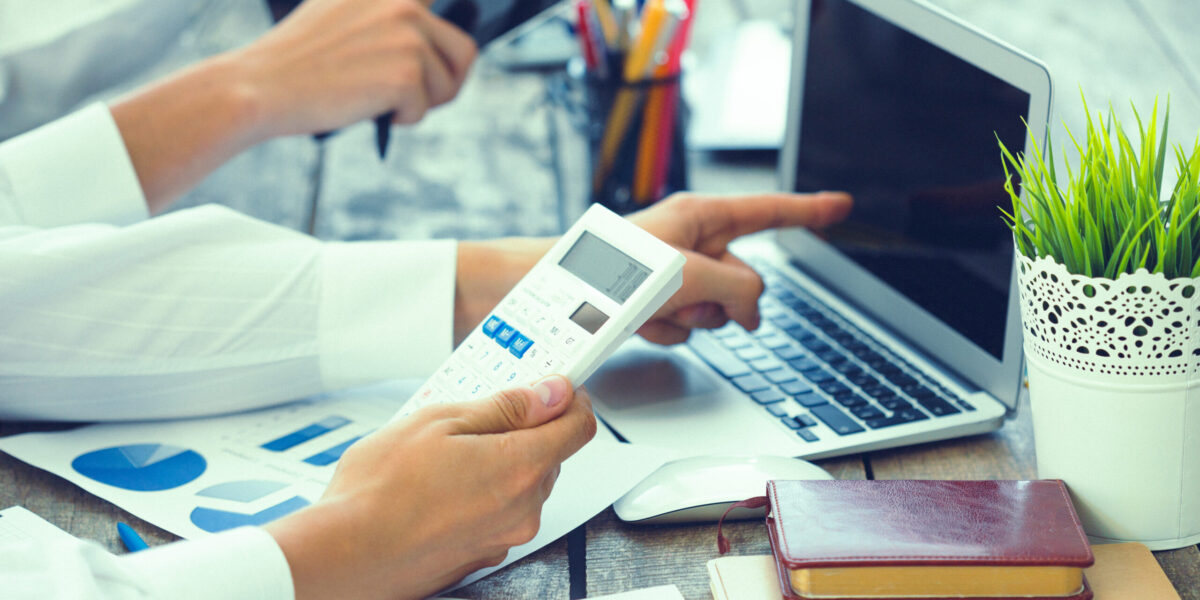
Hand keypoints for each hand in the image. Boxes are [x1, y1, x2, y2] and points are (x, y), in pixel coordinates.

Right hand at [236, 0, 476, 135]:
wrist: (260, 87)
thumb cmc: (296, 61)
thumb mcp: (340, 15)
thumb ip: (383, 17)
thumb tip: (426, 40)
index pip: (440, 3)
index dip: (450, 40)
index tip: (451, 37)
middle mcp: (404, 3)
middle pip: (463, 51)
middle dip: (446, 83)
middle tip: (417, 98)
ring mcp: (408, 37)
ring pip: (445, 85)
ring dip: (418, 103)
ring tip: (376, 101)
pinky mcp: (407, 73)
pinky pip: (423, 109)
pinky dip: (400, 120)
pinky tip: (368, 109)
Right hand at [265, 376, 595, 599]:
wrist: (344, 555)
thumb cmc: (381, 491)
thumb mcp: (441, 422)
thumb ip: (506, 407)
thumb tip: (549, 394)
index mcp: (521, 467)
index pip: (579, 427)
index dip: (569, 401)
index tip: (553, 388)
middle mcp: (523, 508)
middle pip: (549, 455)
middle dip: (523, 431)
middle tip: (476, 417)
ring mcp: (504, 536)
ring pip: (523, 485)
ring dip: (499, 463)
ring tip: (445, 454)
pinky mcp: (483, 555)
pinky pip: (499, 512)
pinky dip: (482, 495)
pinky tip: (441, 486)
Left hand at [627, 192, 851, 343]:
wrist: (557, 298)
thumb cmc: (613, 269)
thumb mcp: (693, 273)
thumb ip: (741, 288)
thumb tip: (753, 309)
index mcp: (701, 216)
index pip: (770, 211)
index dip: (810, 211)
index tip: (840, 206)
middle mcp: (689, 241)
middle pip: (743, 277)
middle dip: (727, 299)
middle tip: (693, 299)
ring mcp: (672, 274)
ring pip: (714, 309)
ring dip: (691, 318)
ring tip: (656, 308)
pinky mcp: (652, 302)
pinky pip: (683, 325)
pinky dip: (666, 330)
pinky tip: (640, 323)